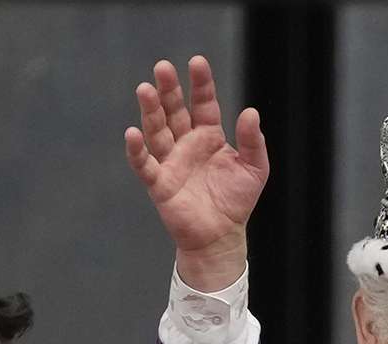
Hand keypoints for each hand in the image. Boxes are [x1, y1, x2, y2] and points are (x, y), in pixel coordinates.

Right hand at [125, 56, 268, 290]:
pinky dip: (137, 150)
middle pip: (175, 111)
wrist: (221, 236)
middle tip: (162, 67)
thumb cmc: (237, 201)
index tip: (197, 62)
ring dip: (150, 111)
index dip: (200, 84)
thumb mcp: (255, 168)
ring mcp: (171, 161)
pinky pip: (145, 164)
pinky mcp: (159, 183)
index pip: (203, 103)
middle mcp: (186, 144)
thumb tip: (250, 112)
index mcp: (209, 136)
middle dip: (169, 90)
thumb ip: (253, 140)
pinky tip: (132, 133)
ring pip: (157, 130)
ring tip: (145, 89)